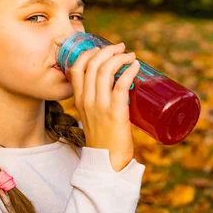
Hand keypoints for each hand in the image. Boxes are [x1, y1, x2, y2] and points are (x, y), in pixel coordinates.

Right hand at [69, 43, 139, 171]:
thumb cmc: (104, 141)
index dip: (90, 53)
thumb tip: (117, 87)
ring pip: (106, 70)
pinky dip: (128, 71)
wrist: (107, 164)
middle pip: (93, 64)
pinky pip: (121, 84)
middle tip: (121, 48)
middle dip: (108, 50)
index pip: (77, 68)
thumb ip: (98, 103)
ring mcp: (100, 106)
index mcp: (79, 100)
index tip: (102, 49)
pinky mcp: (115, 112)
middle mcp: (86, 100)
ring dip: (120, 57)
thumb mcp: (92, 117)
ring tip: (131, 56)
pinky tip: (135, 66)